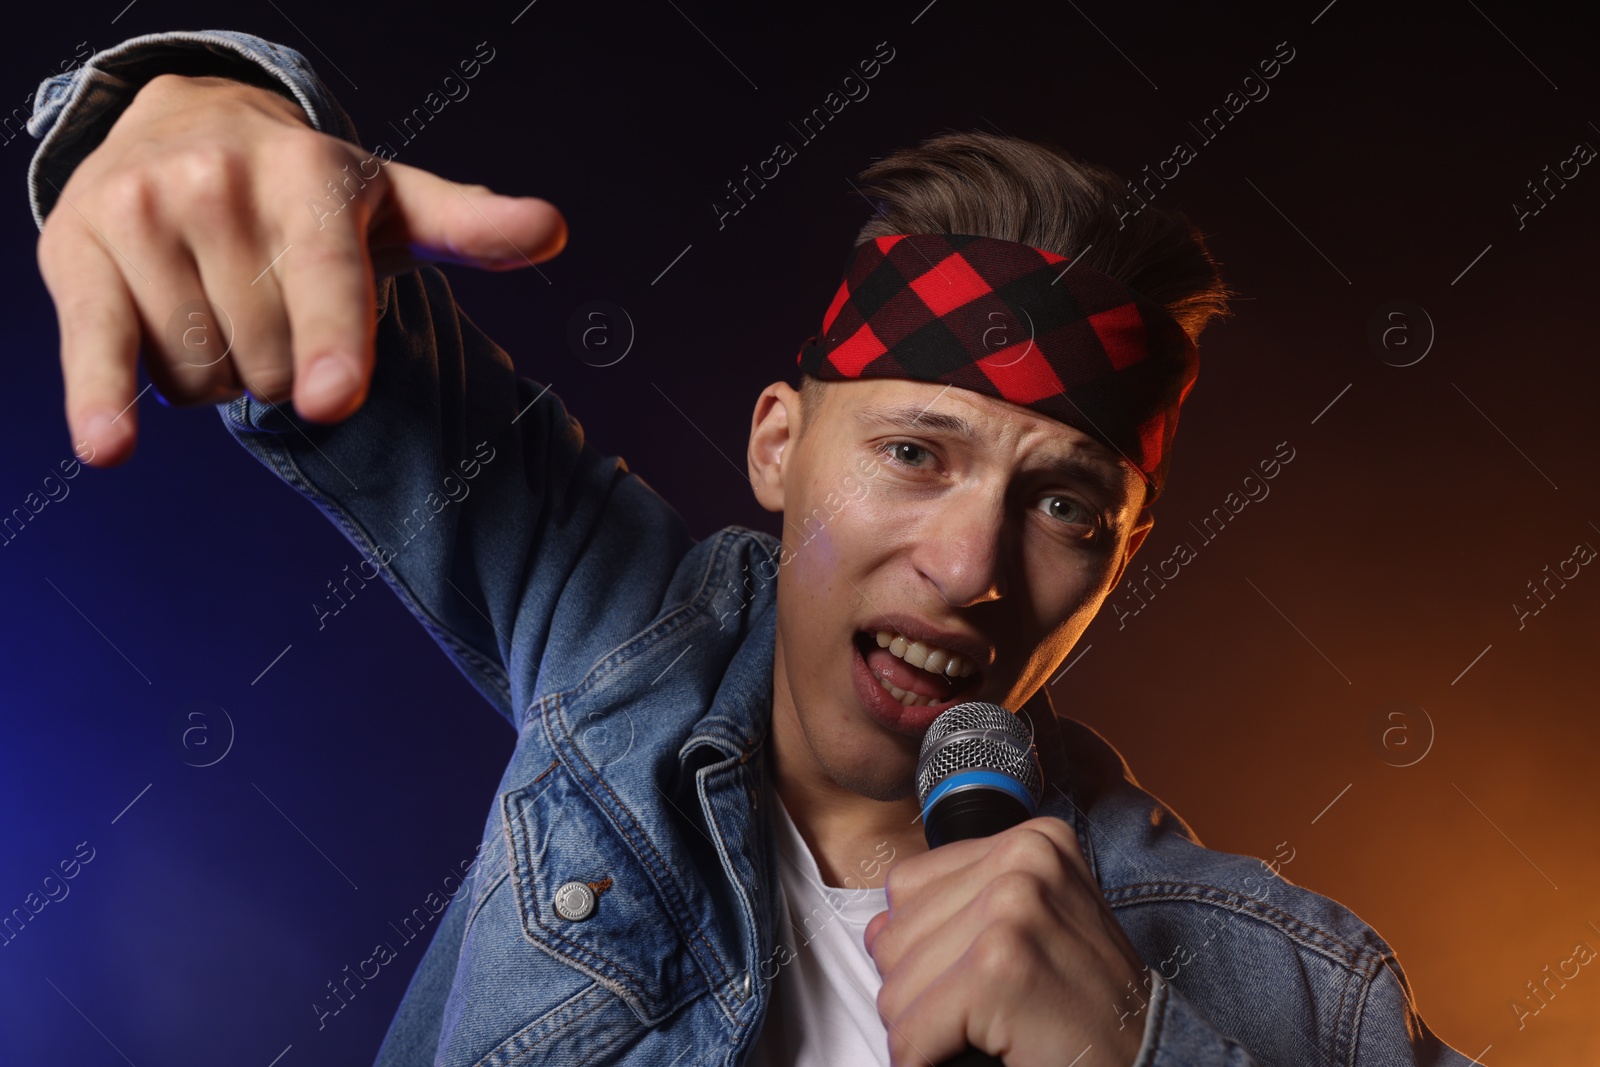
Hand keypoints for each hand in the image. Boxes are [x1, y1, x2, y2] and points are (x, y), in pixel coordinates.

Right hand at [35, 73, 566, 466]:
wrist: (179, 121)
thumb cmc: (306, 191)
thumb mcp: (392, 203)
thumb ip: (469, 225)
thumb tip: (552, 231)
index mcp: (312, 179)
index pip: (328, 280)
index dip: (334, 343)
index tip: (333, 397)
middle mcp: (222, 185)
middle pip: (271, 359)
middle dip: (283, 365)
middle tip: (274, 310)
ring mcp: (144, 214)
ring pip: (201, 372)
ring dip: (218, 373)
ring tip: (217, 308)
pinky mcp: (75, 253)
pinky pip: (97, 349)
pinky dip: (101, 402)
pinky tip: (108, 448)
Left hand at [864, 817, 1148, 1066]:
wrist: (1155, 1060)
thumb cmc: (1090, 1007)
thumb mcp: (1036, 929)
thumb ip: (960, 911)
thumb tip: (875, 930)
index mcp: (1031, 840)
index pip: (908, 888)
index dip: (928, 950)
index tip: (985, 976)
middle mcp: (1023, 859)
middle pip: (894, 936)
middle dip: (924, 994)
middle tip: (991, 1014)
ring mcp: (1012, 907)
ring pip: (895, 989)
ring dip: (928, 1030)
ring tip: (991, 1032)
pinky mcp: (1000, 967)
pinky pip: (912, 1034)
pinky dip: (926, 1061)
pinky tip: (985, 1053)